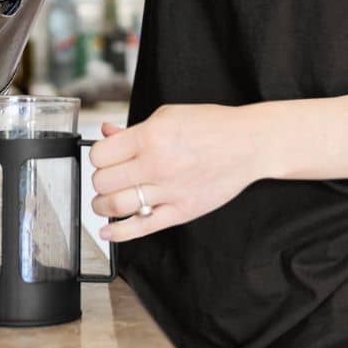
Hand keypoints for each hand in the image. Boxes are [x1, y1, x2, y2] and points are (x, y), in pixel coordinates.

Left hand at [89, 102, 263, 242]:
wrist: (249, 143)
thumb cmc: (212, 126)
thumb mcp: (169, 115)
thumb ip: (134, 129)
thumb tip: (106, 135)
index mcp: (151, 136)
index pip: (100, 154)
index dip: (99, 155)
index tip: (105, 156)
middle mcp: (157, 165)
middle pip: (103, 182)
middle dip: (101, 179)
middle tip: (110, 176)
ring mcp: (169, 191)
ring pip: (115, 206)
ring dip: (102, 205)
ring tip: (106, 200)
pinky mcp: (181, 211)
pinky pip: (142, 227)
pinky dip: (119, 232)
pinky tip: (108, 230)